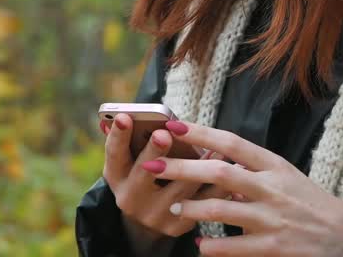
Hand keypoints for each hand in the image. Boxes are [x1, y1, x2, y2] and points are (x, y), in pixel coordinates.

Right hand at [101, 115, 207, 240]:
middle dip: (154, 151)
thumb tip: (124, 115)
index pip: (114, 154)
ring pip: (180, 188)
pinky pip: (201, 202)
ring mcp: (154, 215)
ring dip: (199, 165)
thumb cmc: (142, 176)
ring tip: (215, 146)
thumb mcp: (129, 162)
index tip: (125, 117)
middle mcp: (131, 199)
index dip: (118, 136)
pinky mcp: (176, 226)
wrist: (149, 219)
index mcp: (117, 177)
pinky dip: (217, 185)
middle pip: (143, 174)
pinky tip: (228, 168)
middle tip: (163, 134)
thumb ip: (129, 140)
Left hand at [155, 123, 342, 256]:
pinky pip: (234, 247)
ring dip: (191, 209)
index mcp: (274, 165)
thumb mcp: (284, 175)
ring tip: (174, 208)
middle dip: (182, 168)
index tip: (173, 126)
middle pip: (220, 173)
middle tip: (152, 165)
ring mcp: (272, 219)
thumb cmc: (306, 201)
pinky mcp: (274, 247)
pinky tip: (201, 246)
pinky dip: (212, 247)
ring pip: (221, 210)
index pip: (232, 143)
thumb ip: (250, 169)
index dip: (201, 133)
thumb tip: (211, 161)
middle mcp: (272, 188)